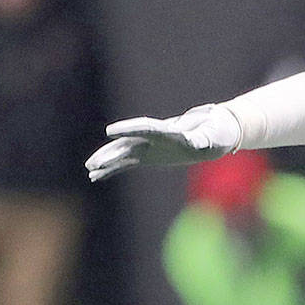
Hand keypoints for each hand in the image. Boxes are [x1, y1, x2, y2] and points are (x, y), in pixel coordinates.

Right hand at [85, 104, 241, 180]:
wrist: (215, 132)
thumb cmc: (215, 132)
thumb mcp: (212, 136)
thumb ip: (202, 139)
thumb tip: (199, 142)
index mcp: (168, 130)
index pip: (145, 128)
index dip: (128, 129)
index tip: (110, 132)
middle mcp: (155, 137)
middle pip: (128, 142)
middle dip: (111, 152)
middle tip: (93, 163)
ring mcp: (150, 146)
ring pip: (123, 152)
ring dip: (107, 160)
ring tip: (89, 170)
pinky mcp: (148, 156)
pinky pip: (127, 162)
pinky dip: (113, 168)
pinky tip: (97, 176)